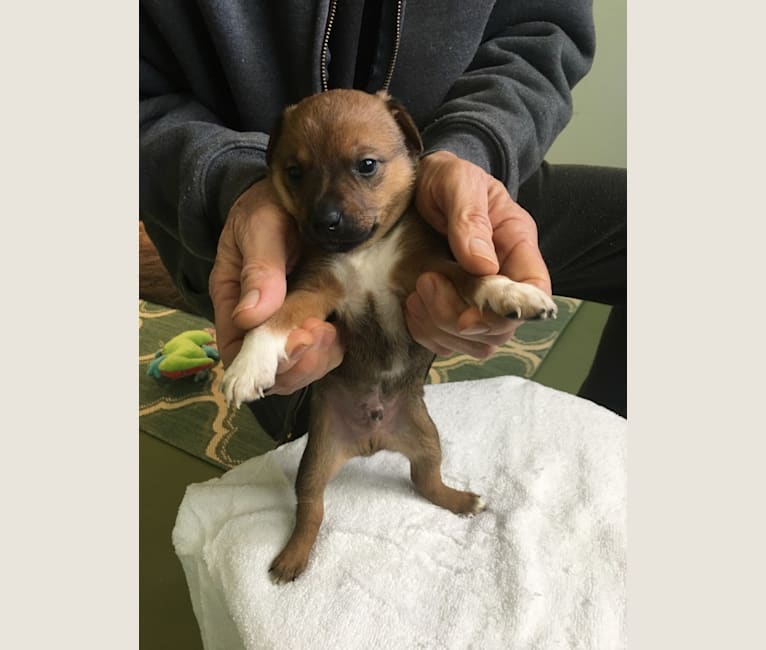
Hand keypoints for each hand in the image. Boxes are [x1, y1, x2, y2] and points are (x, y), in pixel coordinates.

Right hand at [209, 178, 343, 394]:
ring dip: (317, 359)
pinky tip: (342, 327)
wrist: (295, 190)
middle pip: (270, 371)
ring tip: (332, 331)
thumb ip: (259, 268)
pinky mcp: (317, 317)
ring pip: (298, 366)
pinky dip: (333, 348)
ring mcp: (289, 321)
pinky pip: (322, 349)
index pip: (236, 351)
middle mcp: (258, 320)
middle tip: (321, 333)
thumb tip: (251, 316)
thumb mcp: (260, 227)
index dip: (261, 363)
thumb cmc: (267, 206)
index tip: (296, 341)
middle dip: (297, 365)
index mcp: (233, 300)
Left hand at [406, 150, 551, 357]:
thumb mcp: (457, 182)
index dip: (507, 315)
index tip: (466, 313)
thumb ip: (470, 218)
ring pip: (474, 342)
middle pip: (500, 329)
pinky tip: (411, 304)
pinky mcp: (449, 307)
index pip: (533, 294)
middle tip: (426, 283)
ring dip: (438, 327)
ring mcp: (476, 297)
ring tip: (416, 290)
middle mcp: (503, 277)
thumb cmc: (445, 177)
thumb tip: (483, 266)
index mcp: (516, 246)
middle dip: (458, 320)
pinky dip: (425, 332)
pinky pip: (445, 341)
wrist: (419, 182)